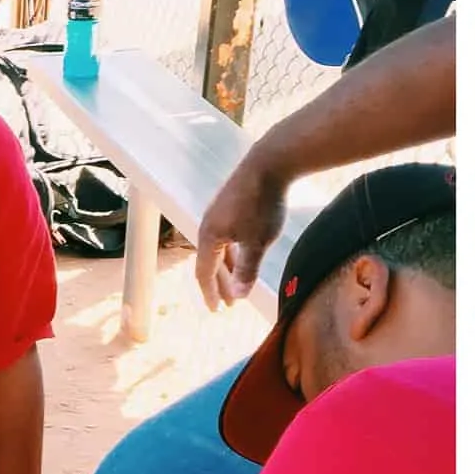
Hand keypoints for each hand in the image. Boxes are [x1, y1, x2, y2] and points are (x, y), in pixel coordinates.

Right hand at [192, 153, 291, 308]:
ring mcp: (219, 213)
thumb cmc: (262, 203)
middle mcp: (208, 225)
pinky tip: (243, 254)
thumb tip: (239, 296)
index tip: (217, 310)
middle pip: (209, 261)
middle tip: (229, 303)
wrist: (269, 162)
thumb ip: (248, 270)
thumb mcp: (257, 242)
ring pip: (219, 248)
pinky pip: (226, 236)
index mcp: (209, 236)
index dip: (210, 293)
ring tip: (237, 283)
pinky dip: (233, 251)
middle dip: (219, 284)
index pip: (204, 272)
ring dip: (227, 268)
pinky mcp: (230, 204)